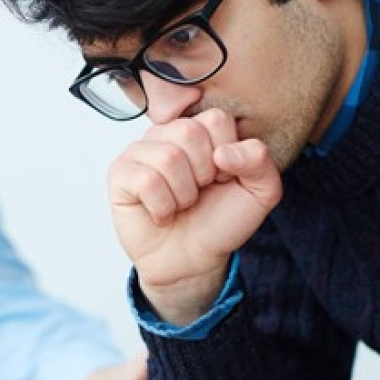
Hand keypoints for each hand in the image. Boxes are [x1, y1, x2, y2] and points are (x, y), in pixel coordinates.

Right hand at [108, 109, 281, 324]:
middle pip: (189, 132)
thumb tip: (222, 152)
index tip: (221, 179)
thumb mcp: (260, 192)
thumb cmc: (220, 221)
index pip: (216, 119)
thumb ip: (259, 160)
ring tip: (179, 204)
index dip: (226, 157)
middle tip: (198, 192)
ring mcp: (139, 151)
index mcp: (199, 130)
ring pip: (167, 157)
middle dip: (203, 174)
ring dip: (183, 194)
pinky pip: (145, 180)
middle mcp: (166, 134)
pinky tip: (161, 213)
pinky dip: (162, 206)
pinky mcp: (119, 174)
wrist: (192, 260)